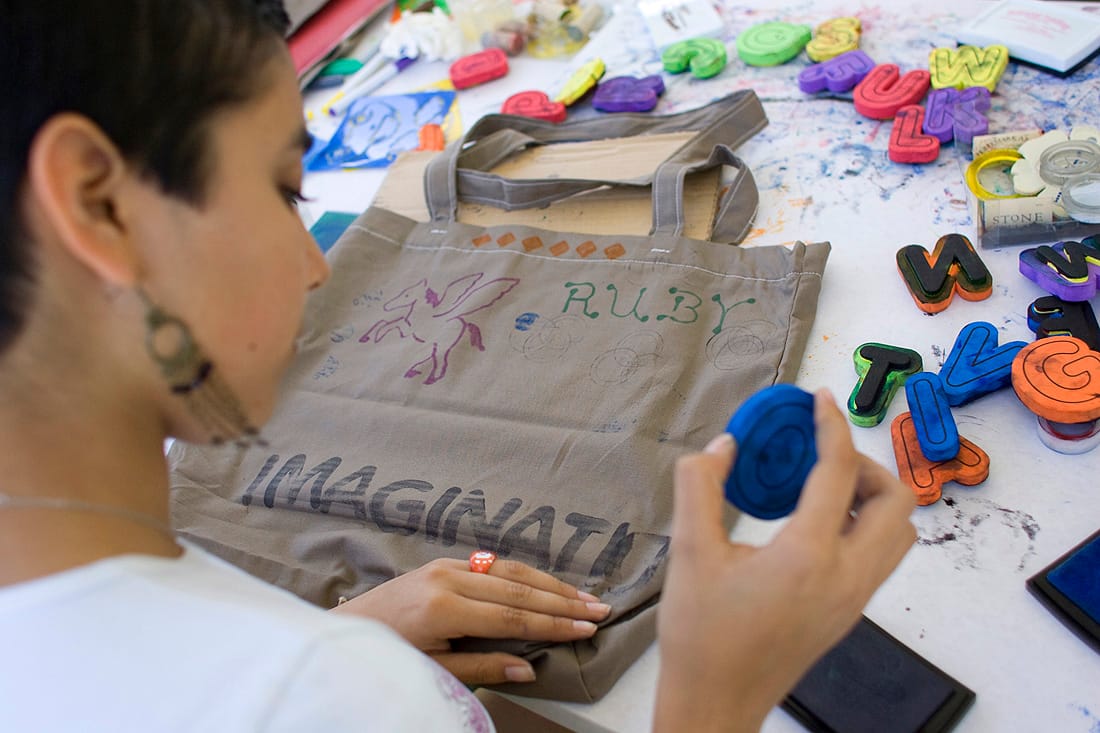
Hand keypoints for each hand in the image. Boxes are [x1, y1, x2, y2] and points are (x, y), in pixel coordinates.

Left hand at [332, 556, 611, 685]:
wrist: (347, 630)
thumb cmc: (389, 656)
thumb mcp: (433, 671)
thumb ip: (482, 667)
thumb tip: (528, 670)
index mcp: (444, 608)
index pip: (513, 617)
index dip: (554, 625)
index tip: (587, 628)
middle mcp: (448, 578)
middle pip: (518, 590)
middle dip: (563, 602)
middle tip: (599, 610)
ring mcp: (446, 566)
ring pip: (510, 571)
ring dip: (551, 585)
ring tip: (585, 596)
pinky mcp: (445, 562)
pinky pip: (494, 566)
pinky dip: (526, 575)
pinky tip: (549, 584)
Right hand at [654, 389, 915, 732]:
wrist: (716, 703)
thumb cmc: (701, 637)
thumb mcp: (689, 553)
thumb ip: (701, 487)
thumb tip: (724, 446)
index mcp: (808, 556)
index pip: (839, 472)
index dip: (831, 426)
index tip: (820, 400)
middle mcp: (845, 577)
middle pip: (895, 502)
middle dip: (864, 465)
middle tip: (820, 456)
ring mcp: (854, 600)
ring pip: (898, 534)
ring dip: (872, 499)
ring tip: (821, 488)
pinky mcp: (849, 614)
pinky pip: (879, 557)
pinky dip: (863, 526)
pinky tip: (813, 525)